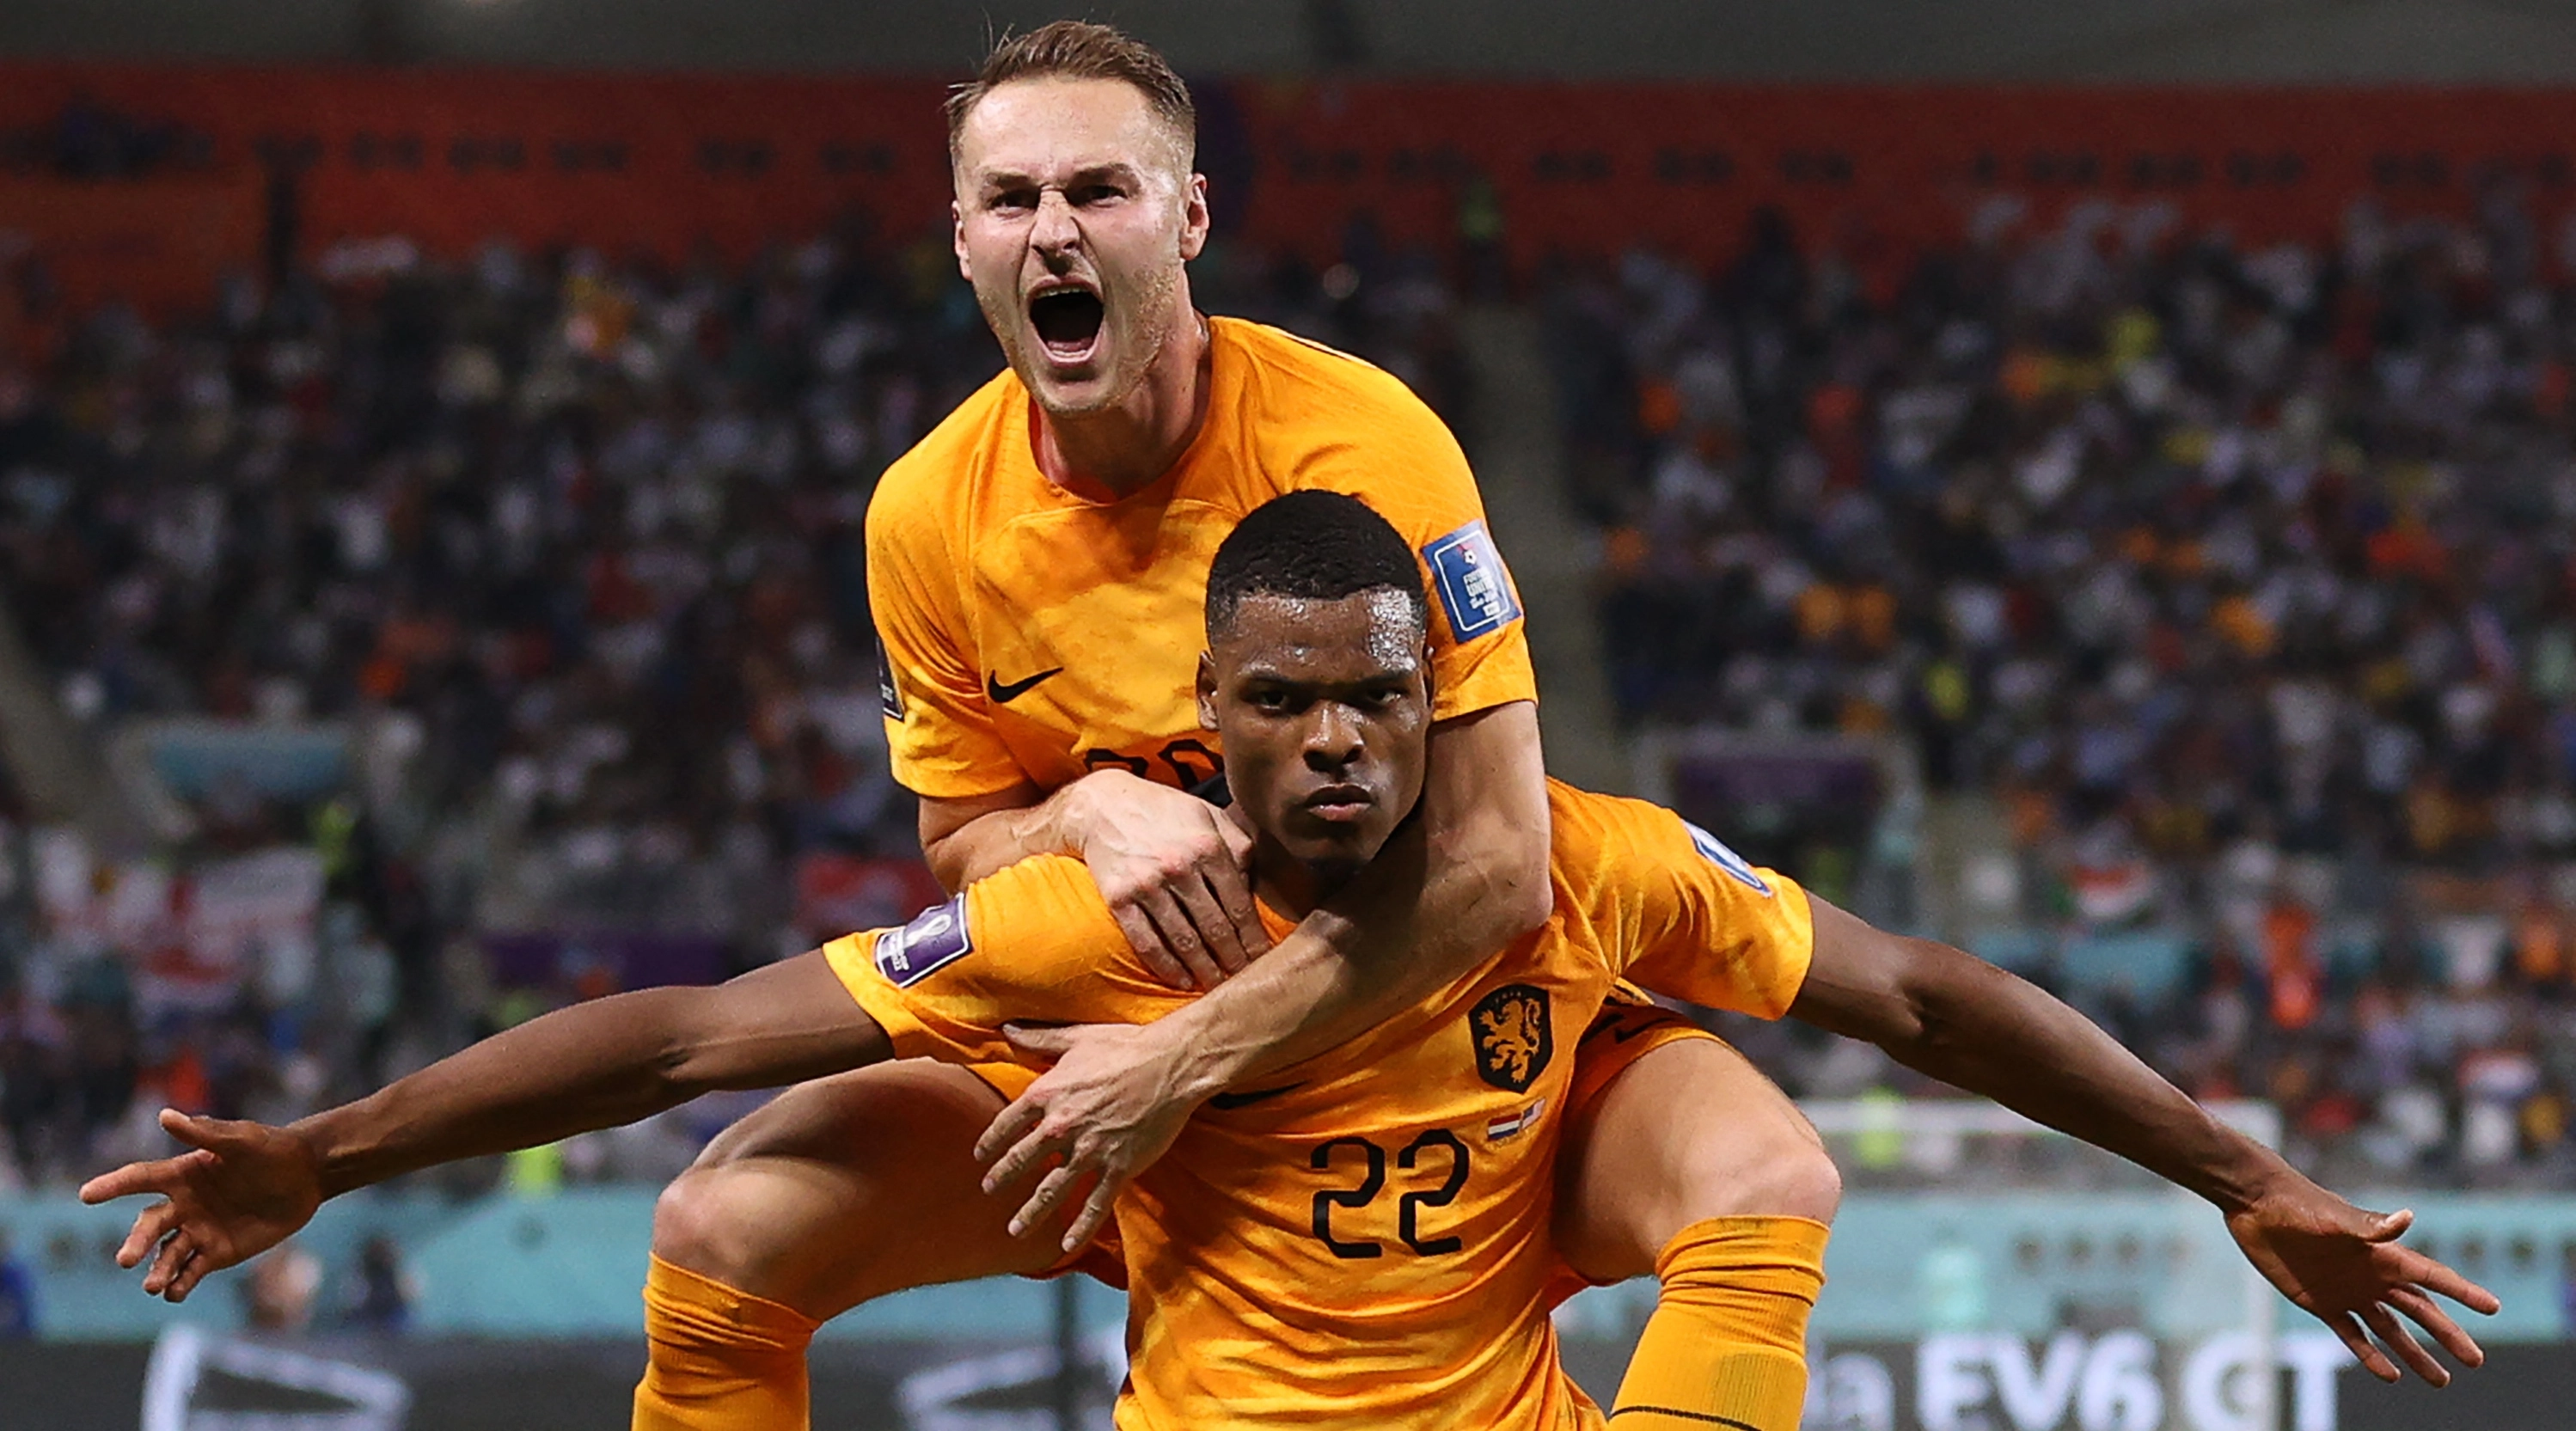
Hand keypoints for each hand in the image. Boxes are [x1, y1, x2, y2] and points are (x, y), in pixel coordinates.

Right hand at [77, 1109, 324, 1302]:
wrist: (307, 1176)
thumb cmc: (271, 1150)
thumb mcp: (241, 1140)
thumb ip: (204, 1133)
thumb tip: (165, 1115)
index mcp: (182, 1174)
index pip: (140, 1179)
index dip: (113, 1185)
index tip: (86, 1194)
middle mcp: (183, 1205)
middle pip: (150, 1225)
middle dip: (137, 1243)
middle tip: (126, 1259)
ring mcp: (198, 1231)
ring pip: (167, 1254)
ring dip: (158, 1270)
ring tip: (153, 1286)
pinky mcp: (217, 1253)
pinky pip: (192, 1272)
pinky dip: (181, 1284)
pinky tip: (174, 1293)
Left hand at [974, 1022, 1205, 1253]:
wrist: (1171, 1065)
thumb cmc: (1125, 1046)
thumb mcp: (1076, 1037)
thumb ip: (1038, 1038)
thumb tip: (1006, 1029)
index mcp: (1047, 1093)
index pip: (1006, 1124)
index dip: (990, 1142)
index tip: (980, 1156)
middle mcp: (1061, 1126)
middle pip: (1022, 1160)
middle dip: (1003, 1178)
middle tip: (989, 1191)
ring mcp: (1089, 1150)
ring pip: (1052, 1190)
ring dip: (1030, 1213)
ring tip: (1014, 1230)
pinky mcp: (1118, 1167)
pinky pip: (1094, 1205)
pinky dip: (1079, 1228)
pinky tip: (1066, 1245)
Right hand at [1062, 770, 1266, 989]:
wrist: (1102, 806)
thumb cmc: (1163, 811)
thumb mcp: (1208, 814)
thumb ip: (1237, 844)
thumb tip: (1254, 885)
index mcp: (1208, 847)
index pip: (1239, 905)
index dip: (1253, 938)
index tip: (1263, 959)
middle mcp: (1181, 867)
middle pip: (1215, 928)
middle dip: (1233, 959)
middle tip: (1243, 980)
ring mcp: (1148, 885)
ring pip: (1184, 940)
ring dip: (1204, 969)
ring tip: (1217, 986)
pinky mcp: (1120, 899)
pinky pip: (1147, 942)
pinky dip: (1166, 966)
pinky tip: (1181, 980)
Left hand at [2226, 1180, 2500, 1384]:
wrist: (2256, 1205)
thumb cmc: (2298, 1204)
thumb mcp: (2334, 1218)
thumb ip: (2370, 1225)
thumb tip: (2408, 1217)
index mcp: (2383, 1255)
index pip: (2433, 1277)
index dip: (2463, 1292)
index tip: (2493, 1307)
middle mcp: (2371, 1276)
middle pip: (2420, 1311)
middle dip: (2448, 1335)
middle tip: (2475, 1361)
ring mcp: (2347, 1291)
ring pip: (2391, 1329)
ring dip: (2414, 1354)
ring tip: (2441, 1380)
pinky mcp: (2320, 1303)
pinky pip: (2352, 1335)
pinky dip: (2369, 1355)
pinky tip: (2389, 1375)